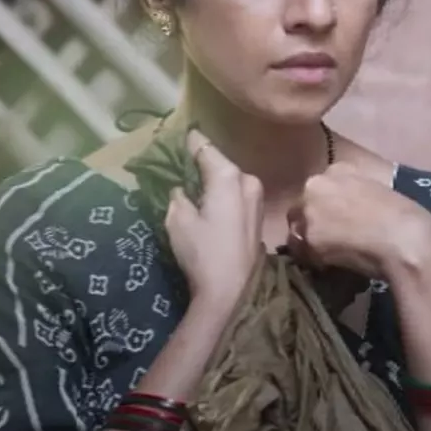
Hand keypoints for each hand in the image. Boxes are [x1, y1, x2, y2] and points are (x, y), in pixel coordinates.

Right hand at [164, 130, 263, 304]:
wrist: (232, 290)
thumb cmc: (203, 251)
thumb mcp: (178, 219)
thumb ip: (178, 196)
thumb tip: (180, 188)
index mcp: (227, 175)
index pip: (203, 146)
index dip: (187, 141)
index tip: (173, 139)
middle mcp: (247, 179)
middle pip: (219, 162)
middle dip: (200, 162)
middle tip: (178, 165)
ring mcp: (257, 197)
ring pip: (229, 178)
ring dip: (212, 179)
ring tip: (191, 184)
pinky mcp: (258, 214)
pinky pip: (236, 193)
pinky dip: (222, 193)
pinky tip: (208, 202)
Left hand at [286, 162, 430, 278]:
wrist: (406, 239)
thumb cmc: (404, 217)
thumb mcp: (378, 190)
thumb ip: (354, 193)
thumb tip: (346, 211)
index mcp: (337, 169)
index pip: (318, 189)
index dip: (326, 208)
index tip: (337, 222)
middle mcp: (316, 184)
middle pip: (301, 207)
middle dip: (312, 223)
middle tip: (331, 241)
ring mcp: (309, 211)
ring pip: (297, 230)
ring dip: (309, 242)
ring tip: (331, 255)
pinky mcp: (308, 238)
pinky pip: (301, 253)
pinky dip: (312, 260)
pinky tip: (331, 265)